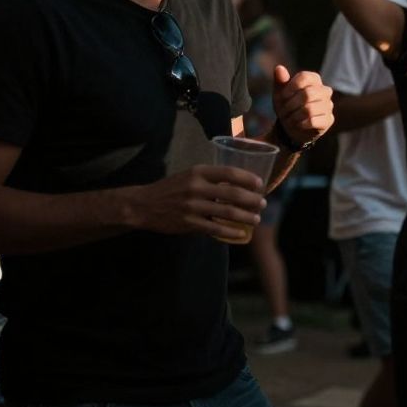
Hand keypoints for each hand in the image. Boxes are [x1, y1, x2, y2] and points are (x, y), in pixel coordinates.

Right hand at [130, 165, 265, 237]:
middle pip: (233, 194)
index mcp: (198, 172)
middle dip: (252, 200)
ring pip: (227, 212)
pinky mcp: (188, 223)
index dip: (248, 178)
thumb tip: (239, 184)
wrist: (144, 205)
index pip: (229, 173)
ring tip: (256, 219)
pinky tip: (241, 233)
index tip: (260, 184)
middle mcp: (196, 187)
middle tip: (263, 204)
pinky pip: (215, 228)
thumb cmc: (171, 189)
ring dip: (246, 217)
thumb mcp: (189, 175)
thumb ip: (210, 178)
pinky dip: (231, 232)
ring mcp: (192, 206)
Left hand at [273, 65, 334, 146]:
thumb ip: (280, 80)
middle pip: (307, 94)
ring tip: (289, 119)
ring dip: (294, 116)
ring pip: (309, 109)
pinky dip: (301, 124)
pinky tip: (298, 125)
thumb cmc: (287, 106)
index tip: (282, 97)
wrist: (293, 127)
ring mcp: (329, 105)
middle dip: (291, 105)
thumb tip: (279, 68)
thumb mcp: (280, 93)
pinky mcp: (329, 120)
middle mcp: (325, 90)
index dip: (290, 87)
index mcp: (314, 79)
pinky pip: (312, 121)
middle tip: (283, 111)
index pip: (304, 77)